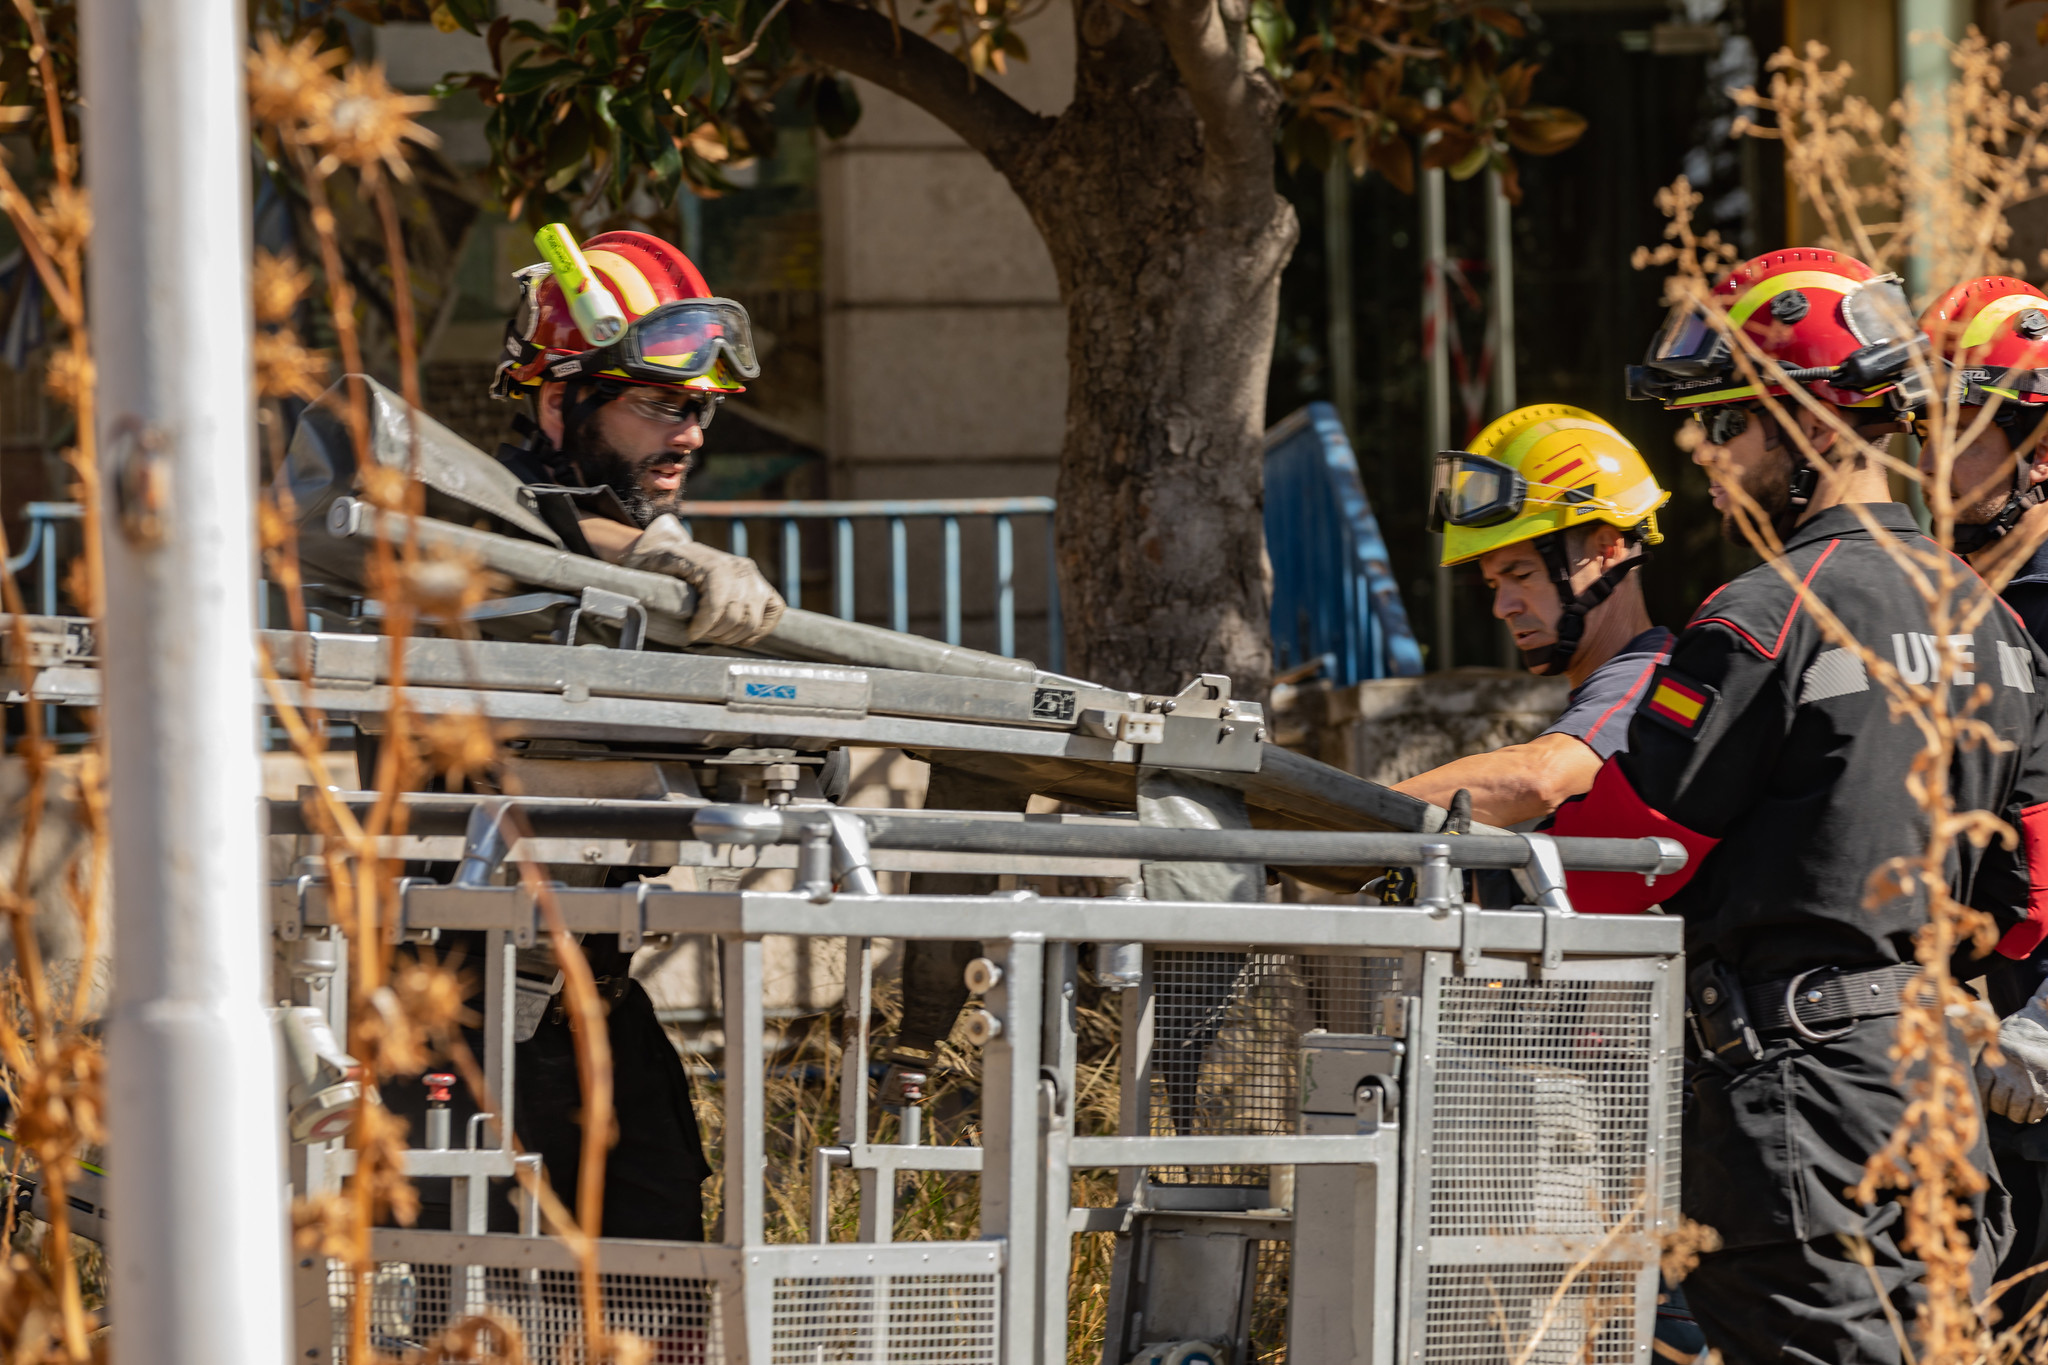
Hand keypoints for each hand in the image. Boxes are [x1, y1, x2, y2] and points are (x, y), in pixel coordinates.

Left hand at [620, 514, 785, 645]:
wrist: (669, 549)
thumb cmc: (658, 563)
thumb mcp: (653, 569)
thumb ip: (660, 584)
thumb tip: (655, 606)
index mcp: (714, 564)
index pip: (719, 603)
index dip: (705, 625)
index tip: (691, 634)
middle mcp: (740, 568)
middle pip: (738, 616)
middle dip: (717, 633)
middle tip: (701, 636)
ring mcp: (753, 577)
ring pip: (753, 620)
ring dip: (733, 635)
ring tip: (714, 635)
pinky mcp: (762, 586)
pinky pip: (774, 612)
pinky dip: (759, 629)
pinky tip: (739, 635)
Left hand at [1978, 1010, 2047, 1123]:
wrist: (2039, 1028)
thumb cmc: (2012, 1040)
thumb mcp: (1991, 1047)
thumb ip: (1982, 1068)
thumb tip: (1969, 1091)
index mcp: (1991, 1063)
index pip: (1980, 1090)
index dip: (1979, 1105)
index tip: (1979, 1115)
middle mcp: (2008, 1075)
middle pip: (1998, 1104)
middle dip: (1999, 1108)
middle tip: (2002, 1106)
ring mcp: (2028, 1083)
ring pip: (2016, 1111)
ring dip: (2015, 1115)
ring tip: (2015, 1111)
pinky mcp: (2045, 1088)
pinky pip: (2037, 1111)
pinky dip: (2033, 1116)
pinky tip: (2031, 1114)